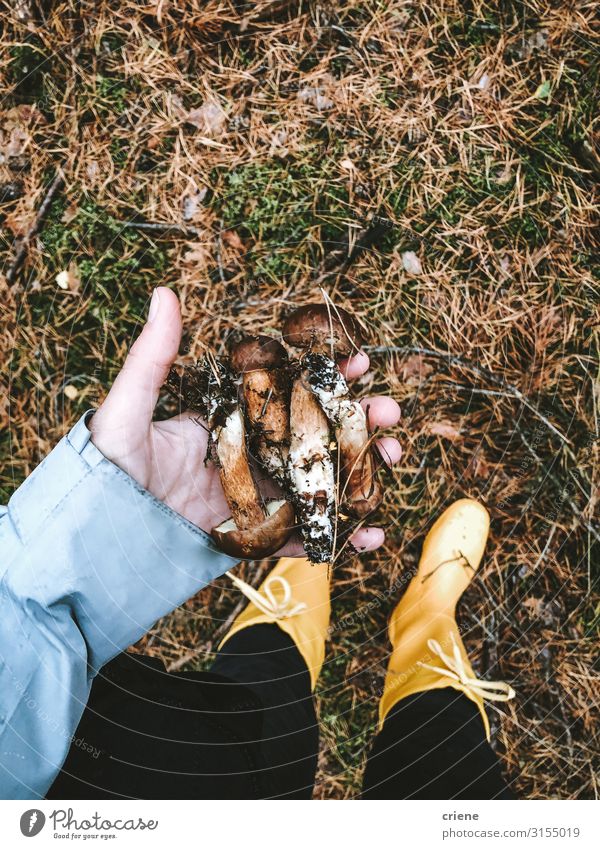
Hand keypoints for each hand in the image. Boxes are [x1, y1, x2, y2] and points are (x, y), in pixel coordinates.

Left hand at [89, 288, 401, 555]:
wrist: (97, 540)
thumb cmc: (108, 470)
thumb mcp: (128, 410)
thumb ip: (153, 359)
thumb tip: (163, 293)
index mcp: (229, 417)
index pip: (287, 388)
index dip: (325, 372)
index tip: (358, 356)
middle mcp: (249, 453)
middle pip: (315, 434)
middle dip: (358, 421)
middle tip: (390, 412)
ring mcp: (256, 496)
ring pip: (320, 481)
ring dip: (362, 472)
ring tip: (393, 459)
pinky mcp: (256, 536)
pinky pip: (303, 538)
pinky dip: (338, 539)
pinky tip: (371, 535)